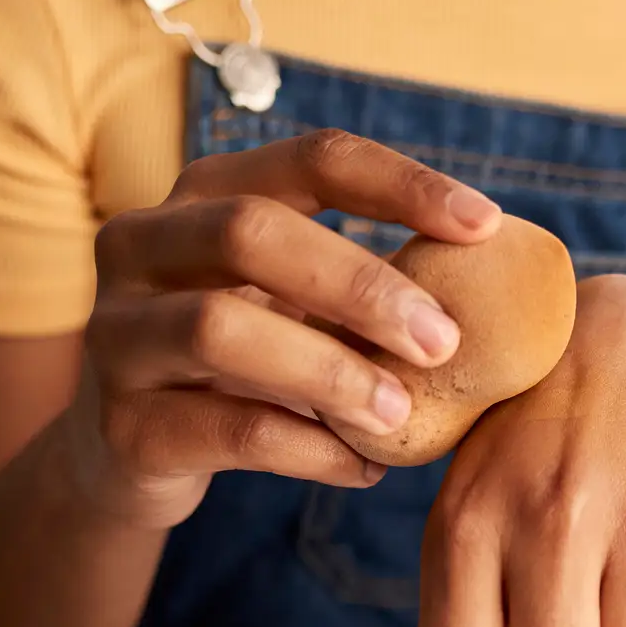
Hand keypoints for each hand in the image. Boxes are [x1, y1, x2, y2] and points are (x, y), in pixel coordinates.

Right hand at [64, 130, 500, 528]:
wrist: (130, 455)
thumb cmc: (245, 363)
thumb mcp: (291, 304)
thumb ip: (363, 286)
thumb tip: (508, 287)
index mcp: (203, 194)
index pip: (311, 159)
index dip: (401, 184)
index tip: (487, 224)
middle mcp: (142, 246)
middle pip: (251, 233)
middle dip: (361, 284)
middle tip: (445, 341)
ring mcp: (117, 335)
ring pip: (220, 330)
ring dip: (329, 370)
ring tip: (401, 416)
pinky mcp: (124, 426)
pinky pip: (226, 430)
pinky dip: (309, 449)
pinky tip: (363, 467)